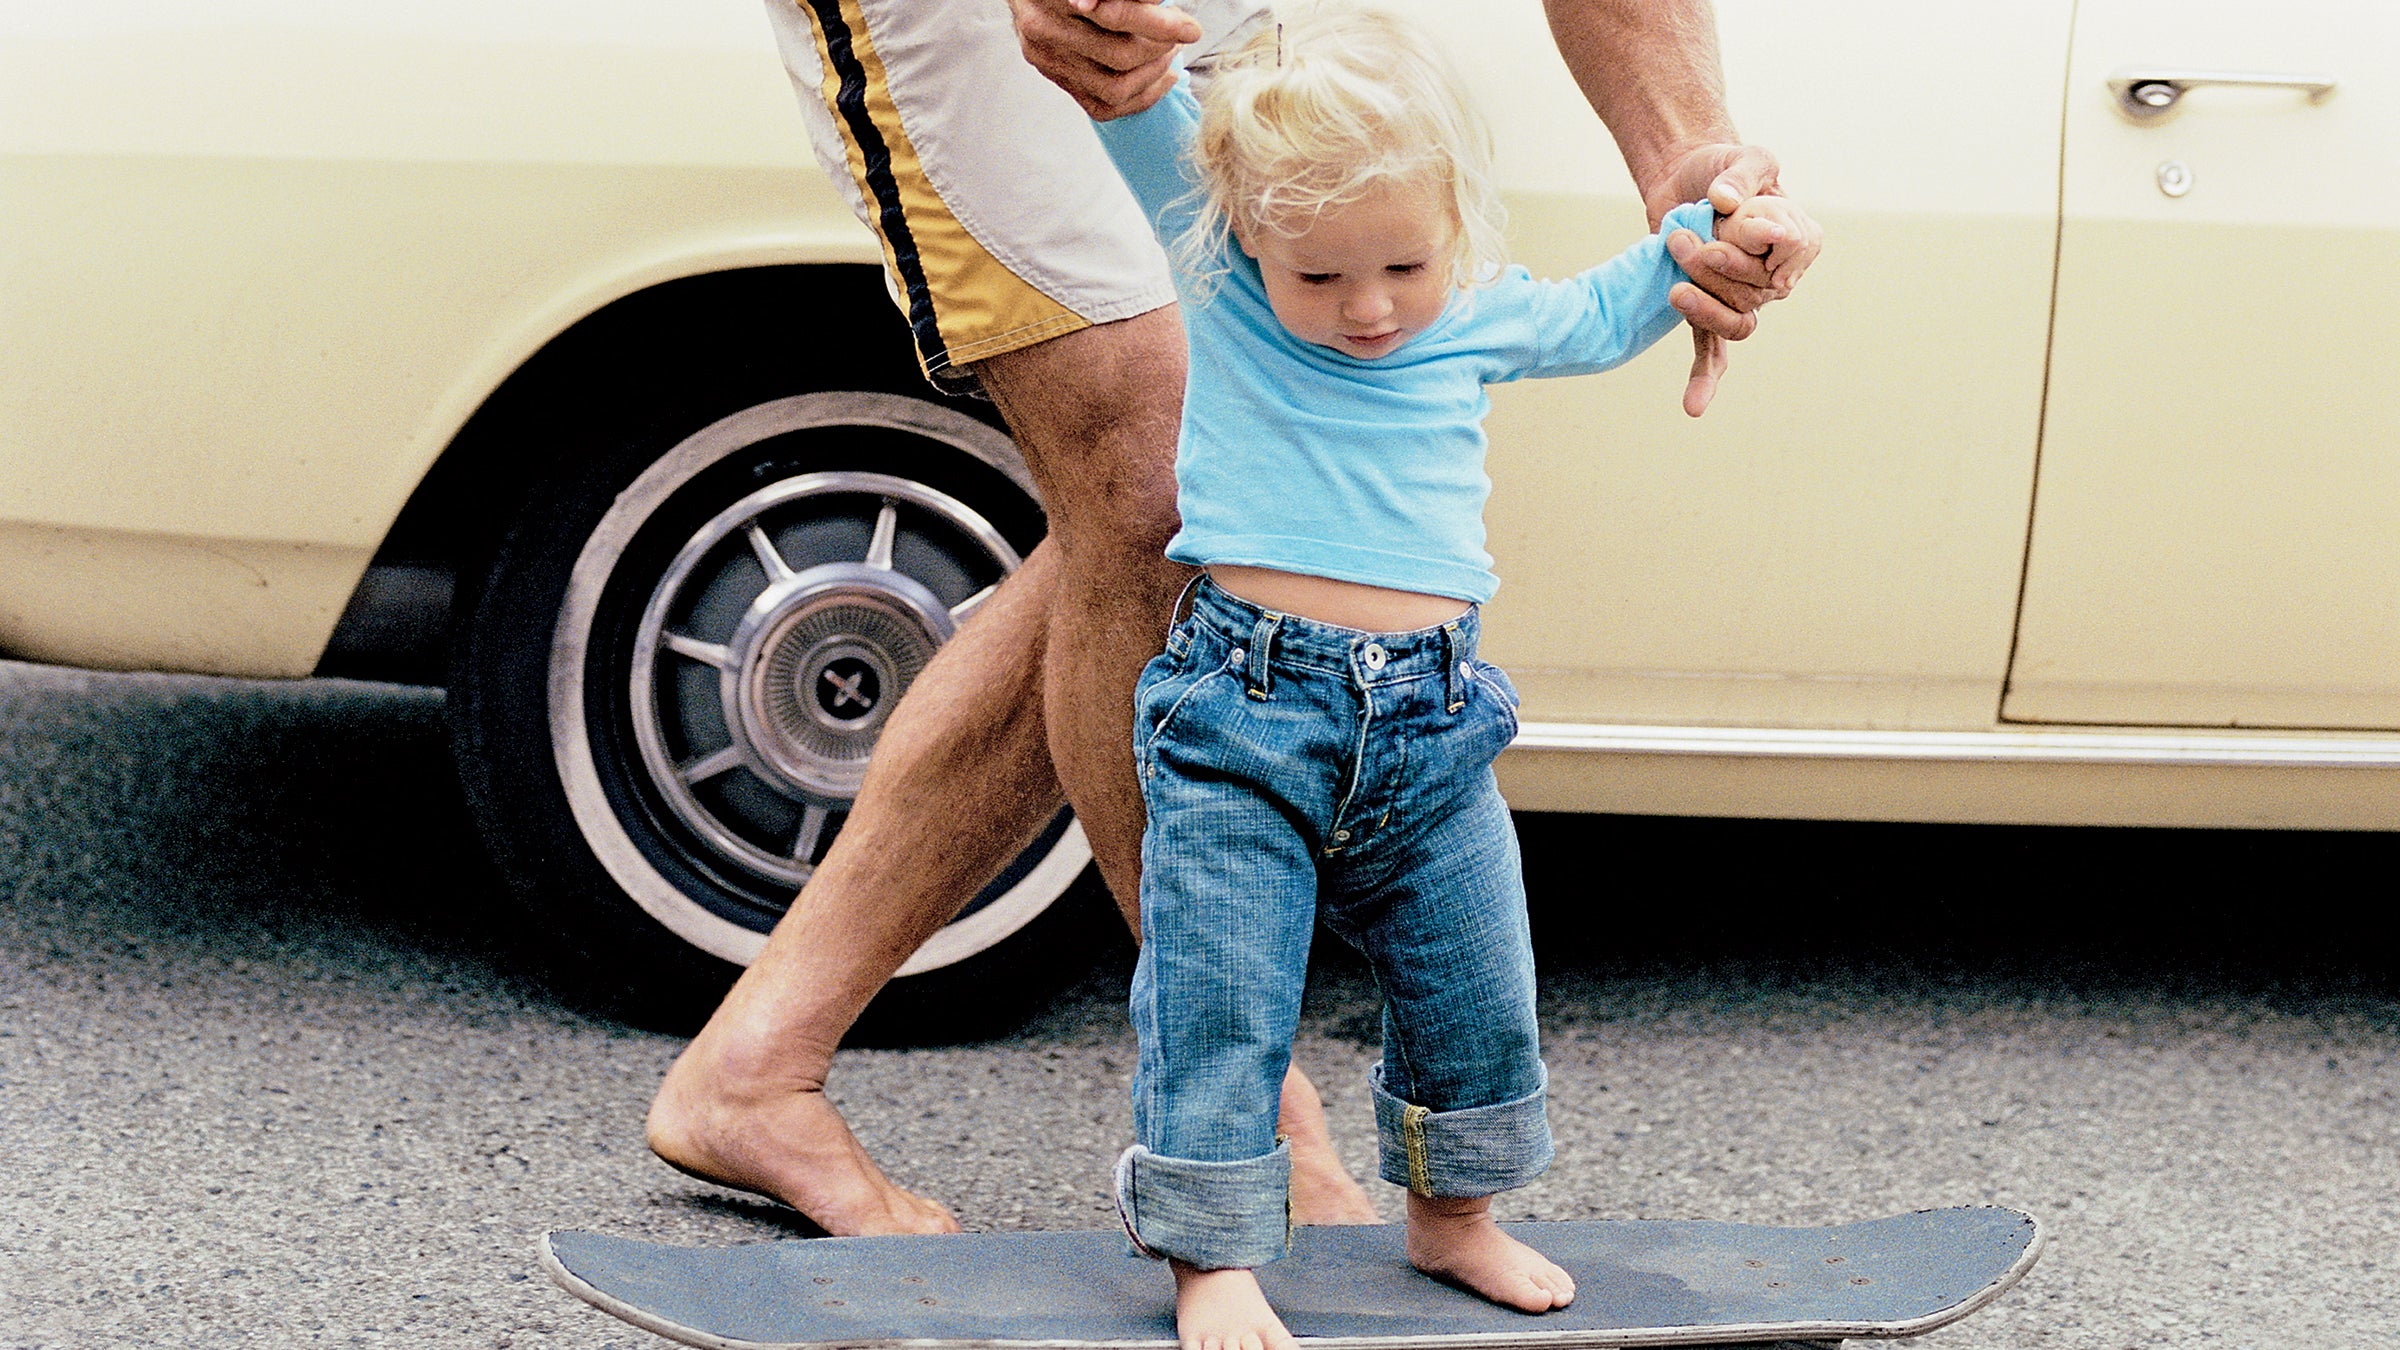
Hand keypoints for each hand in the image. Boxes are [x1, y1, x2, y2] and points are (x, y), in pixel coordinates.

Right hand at [1010, 0, 1201, 119]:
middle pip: (1120, 55)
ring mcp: (1050, 60)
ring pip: (1115, 88)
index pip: (1115, 17)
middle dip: (1161, 48)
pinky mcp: (1058, 79)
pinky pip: (1103, 106)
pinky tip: (1161, 78)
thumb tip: (1159, 4)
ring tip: (1171, 53)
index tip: (1188, 27)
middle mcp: (1046, 31)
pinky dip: (1140, 97)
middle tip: (1181, 33)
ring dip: (1154, 75)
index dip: (1158, 24)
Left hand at [1644, 143, 1822, 416]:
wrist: (1685, 180)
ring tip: (1675, 288)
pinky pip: (1712, 350)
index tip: (1732, 215)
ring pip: (1735, 320)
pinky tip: (1694, 406)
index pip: (1792, 253)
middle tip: (1680, 239)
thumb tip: (1725, 200)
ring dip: (1704, 308)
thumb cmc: (1724, 167)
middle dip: (1714, 268)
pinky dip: (1705, 378)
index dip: (1759, 242)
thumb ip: (1741, 172)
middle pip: (1755, 290)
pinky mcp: (1708, 309)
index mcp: (1798, 241)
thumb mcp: (1742, 157)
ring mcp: (1743, 299)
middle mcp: (1776, 277)